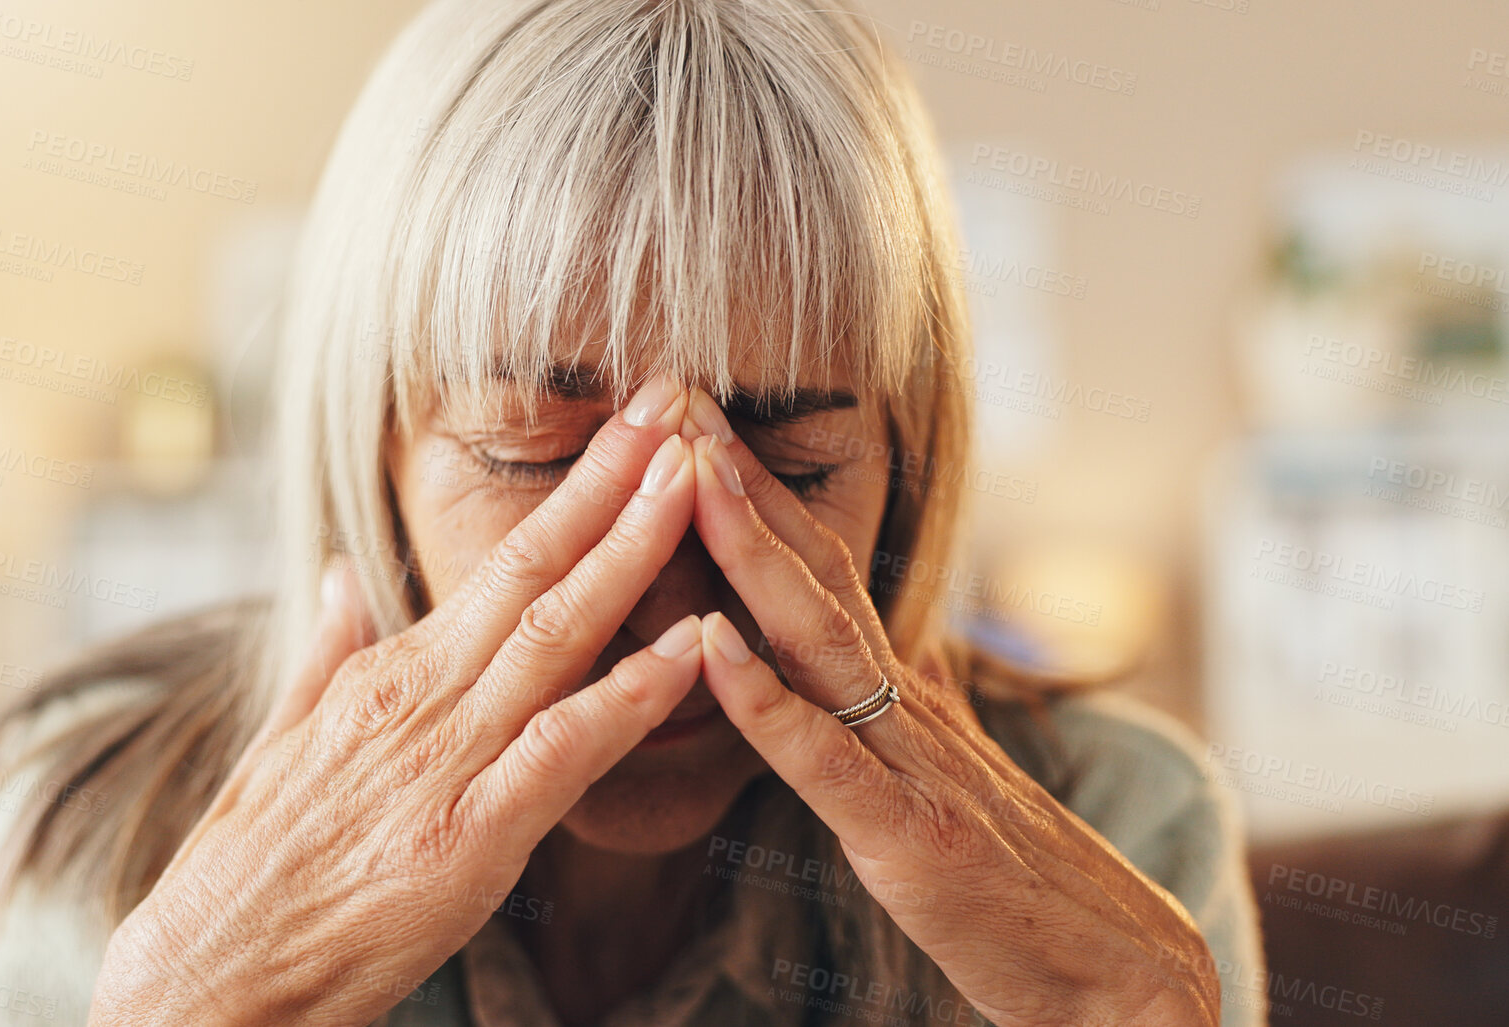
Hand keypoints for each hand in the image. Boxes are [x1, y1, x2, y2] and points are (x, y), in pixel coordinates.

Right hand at [88, 379, 709, 1026]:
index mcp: (386, 674)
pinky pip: (561, 754)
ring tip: (695, 480)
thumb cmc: (248, 871)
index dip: (577, 493)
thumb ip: (326, 655)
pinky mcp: (465, 839)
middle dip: (615, 484)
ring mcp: (444, 764)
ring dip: (632, 554)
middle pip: (533, 570)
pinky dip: (627, 699)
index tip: (632, 433)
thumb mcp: (280, 743)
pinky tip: (686, 652)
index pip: (500, 562)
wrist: (208, 976)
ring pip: (555, 637)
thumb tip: (342, 578)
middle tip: (679, 403)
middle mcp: (419, 699)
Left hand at [680, 395, 1219, 1026]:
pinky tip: (708, 644)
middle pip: (814, 571)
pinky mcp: (908, 832)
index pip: (819, 569)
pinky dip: (764, 698)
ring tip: (690, 474)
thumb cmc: (1014, 875)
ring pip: (819, 635)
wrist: (1113, 969)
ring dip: (749, 549)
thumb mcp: (942, 770)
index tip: (693, 420)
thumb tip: (869, 641)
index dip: (756, 491)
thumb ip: (899, 702)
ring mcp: (911, 760)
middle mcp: (905, 703)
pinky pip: (825, 757)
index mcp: (901, 690)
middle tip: (675, 396)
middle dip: (740, 482)